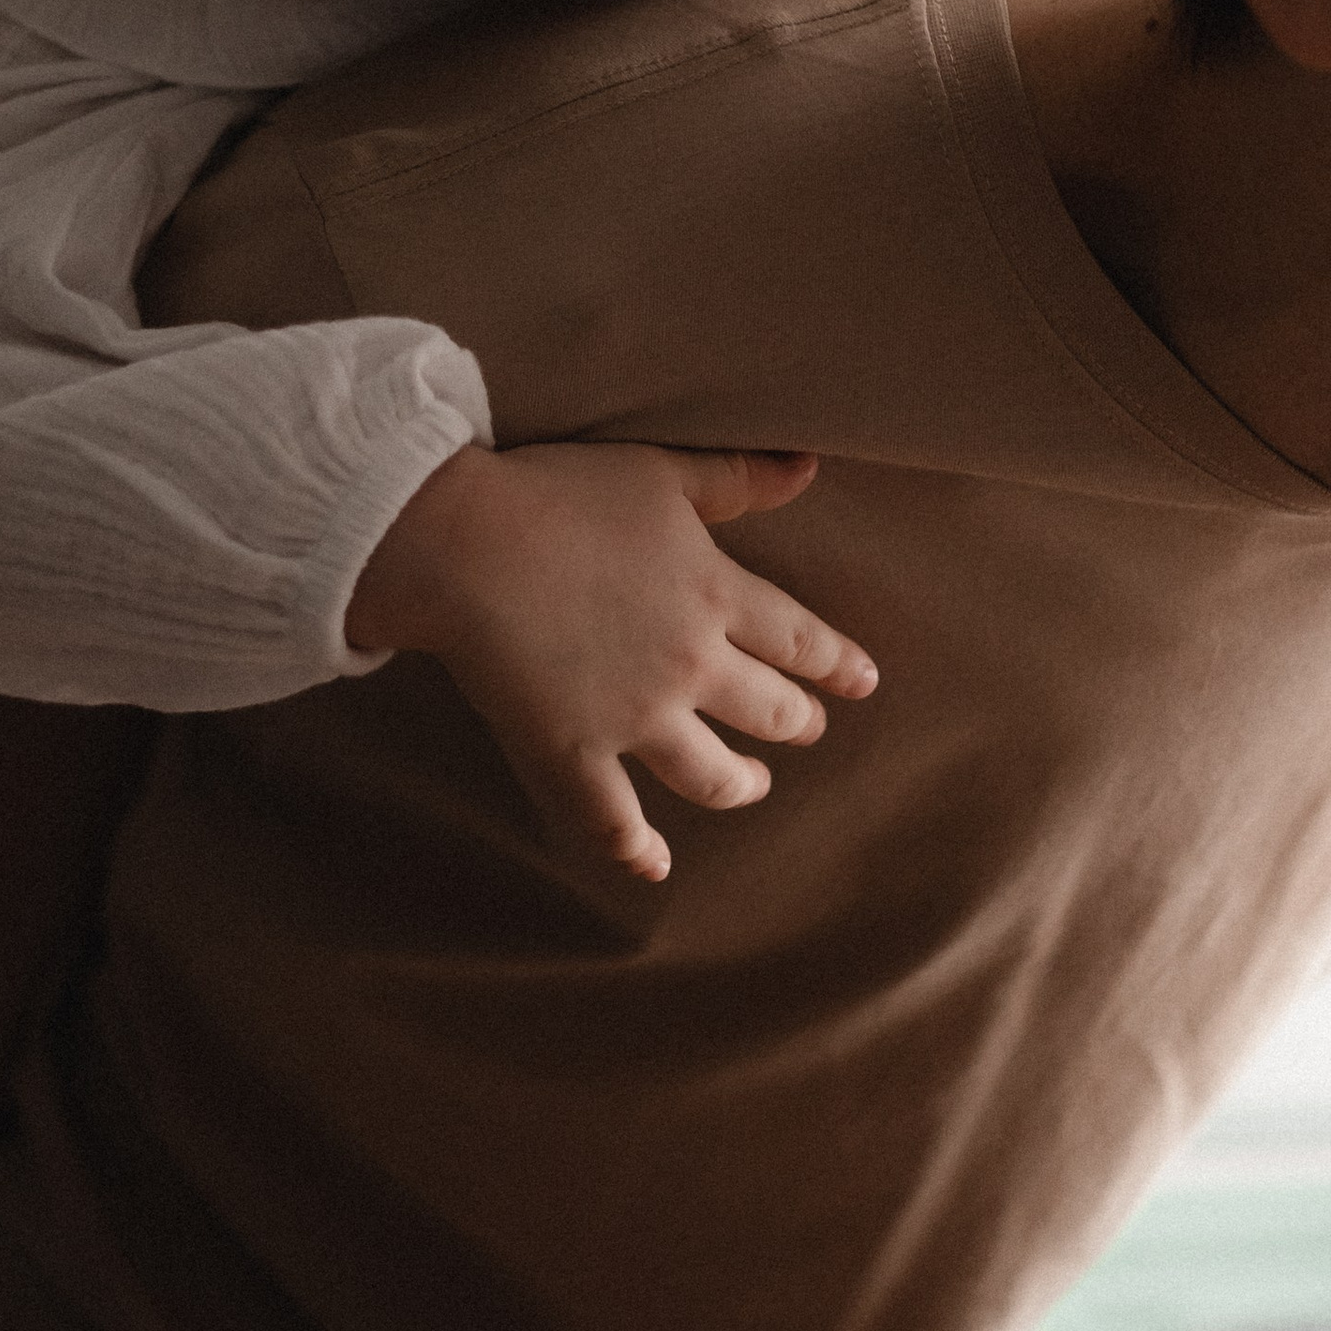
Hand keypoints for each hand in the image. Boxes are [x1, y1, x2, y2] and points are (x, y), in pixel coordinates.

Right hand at [346, 443, 876, 883]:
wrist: (466, 544)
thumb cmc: (560, 494)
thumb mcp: (662, 472)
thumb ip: (738, 478)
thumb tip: (810, 467)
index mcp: (714, 596)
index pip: (798, 640)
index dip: (836, 664)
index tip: (864, 682)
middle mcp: (689, 666)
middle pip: (768, 711)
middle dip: (796, 724)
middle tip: (807, 730)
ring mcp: (633, 719)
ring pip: (712, 774)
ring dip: (741, 785)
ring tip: (751, 785)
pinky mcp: (573, 754)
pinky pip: (614, 819)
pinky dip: (637, 849)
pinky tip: (655, 864)